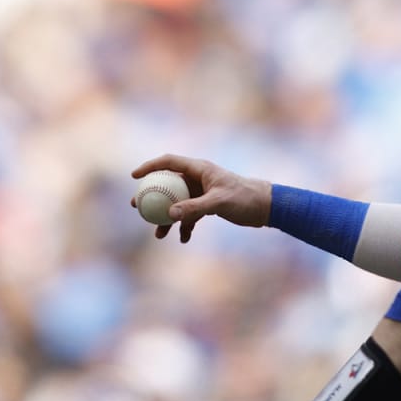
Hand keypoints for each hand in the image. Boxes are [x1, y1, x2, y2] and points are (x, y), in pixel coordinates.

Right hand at [131, 154, 272, 242]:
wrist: (265, 207)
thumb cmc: (244, 198)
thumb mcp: (218, 202)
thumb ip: (194, 207)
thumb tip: (170, 214)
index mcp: (199, 169)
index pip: (169, 162)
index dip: (150, 167)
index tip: (134, 176)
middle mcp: (198, 178)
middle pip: (168, 184)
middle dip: (152, 196)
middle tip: (137, 206)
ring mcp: (202, 192)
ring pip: (177, 203)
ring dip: (167, 218)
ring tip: (158, 234)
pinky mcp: (208, 205)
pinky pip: (190, 214)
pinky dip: (185, 226)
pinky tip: (183, 239)